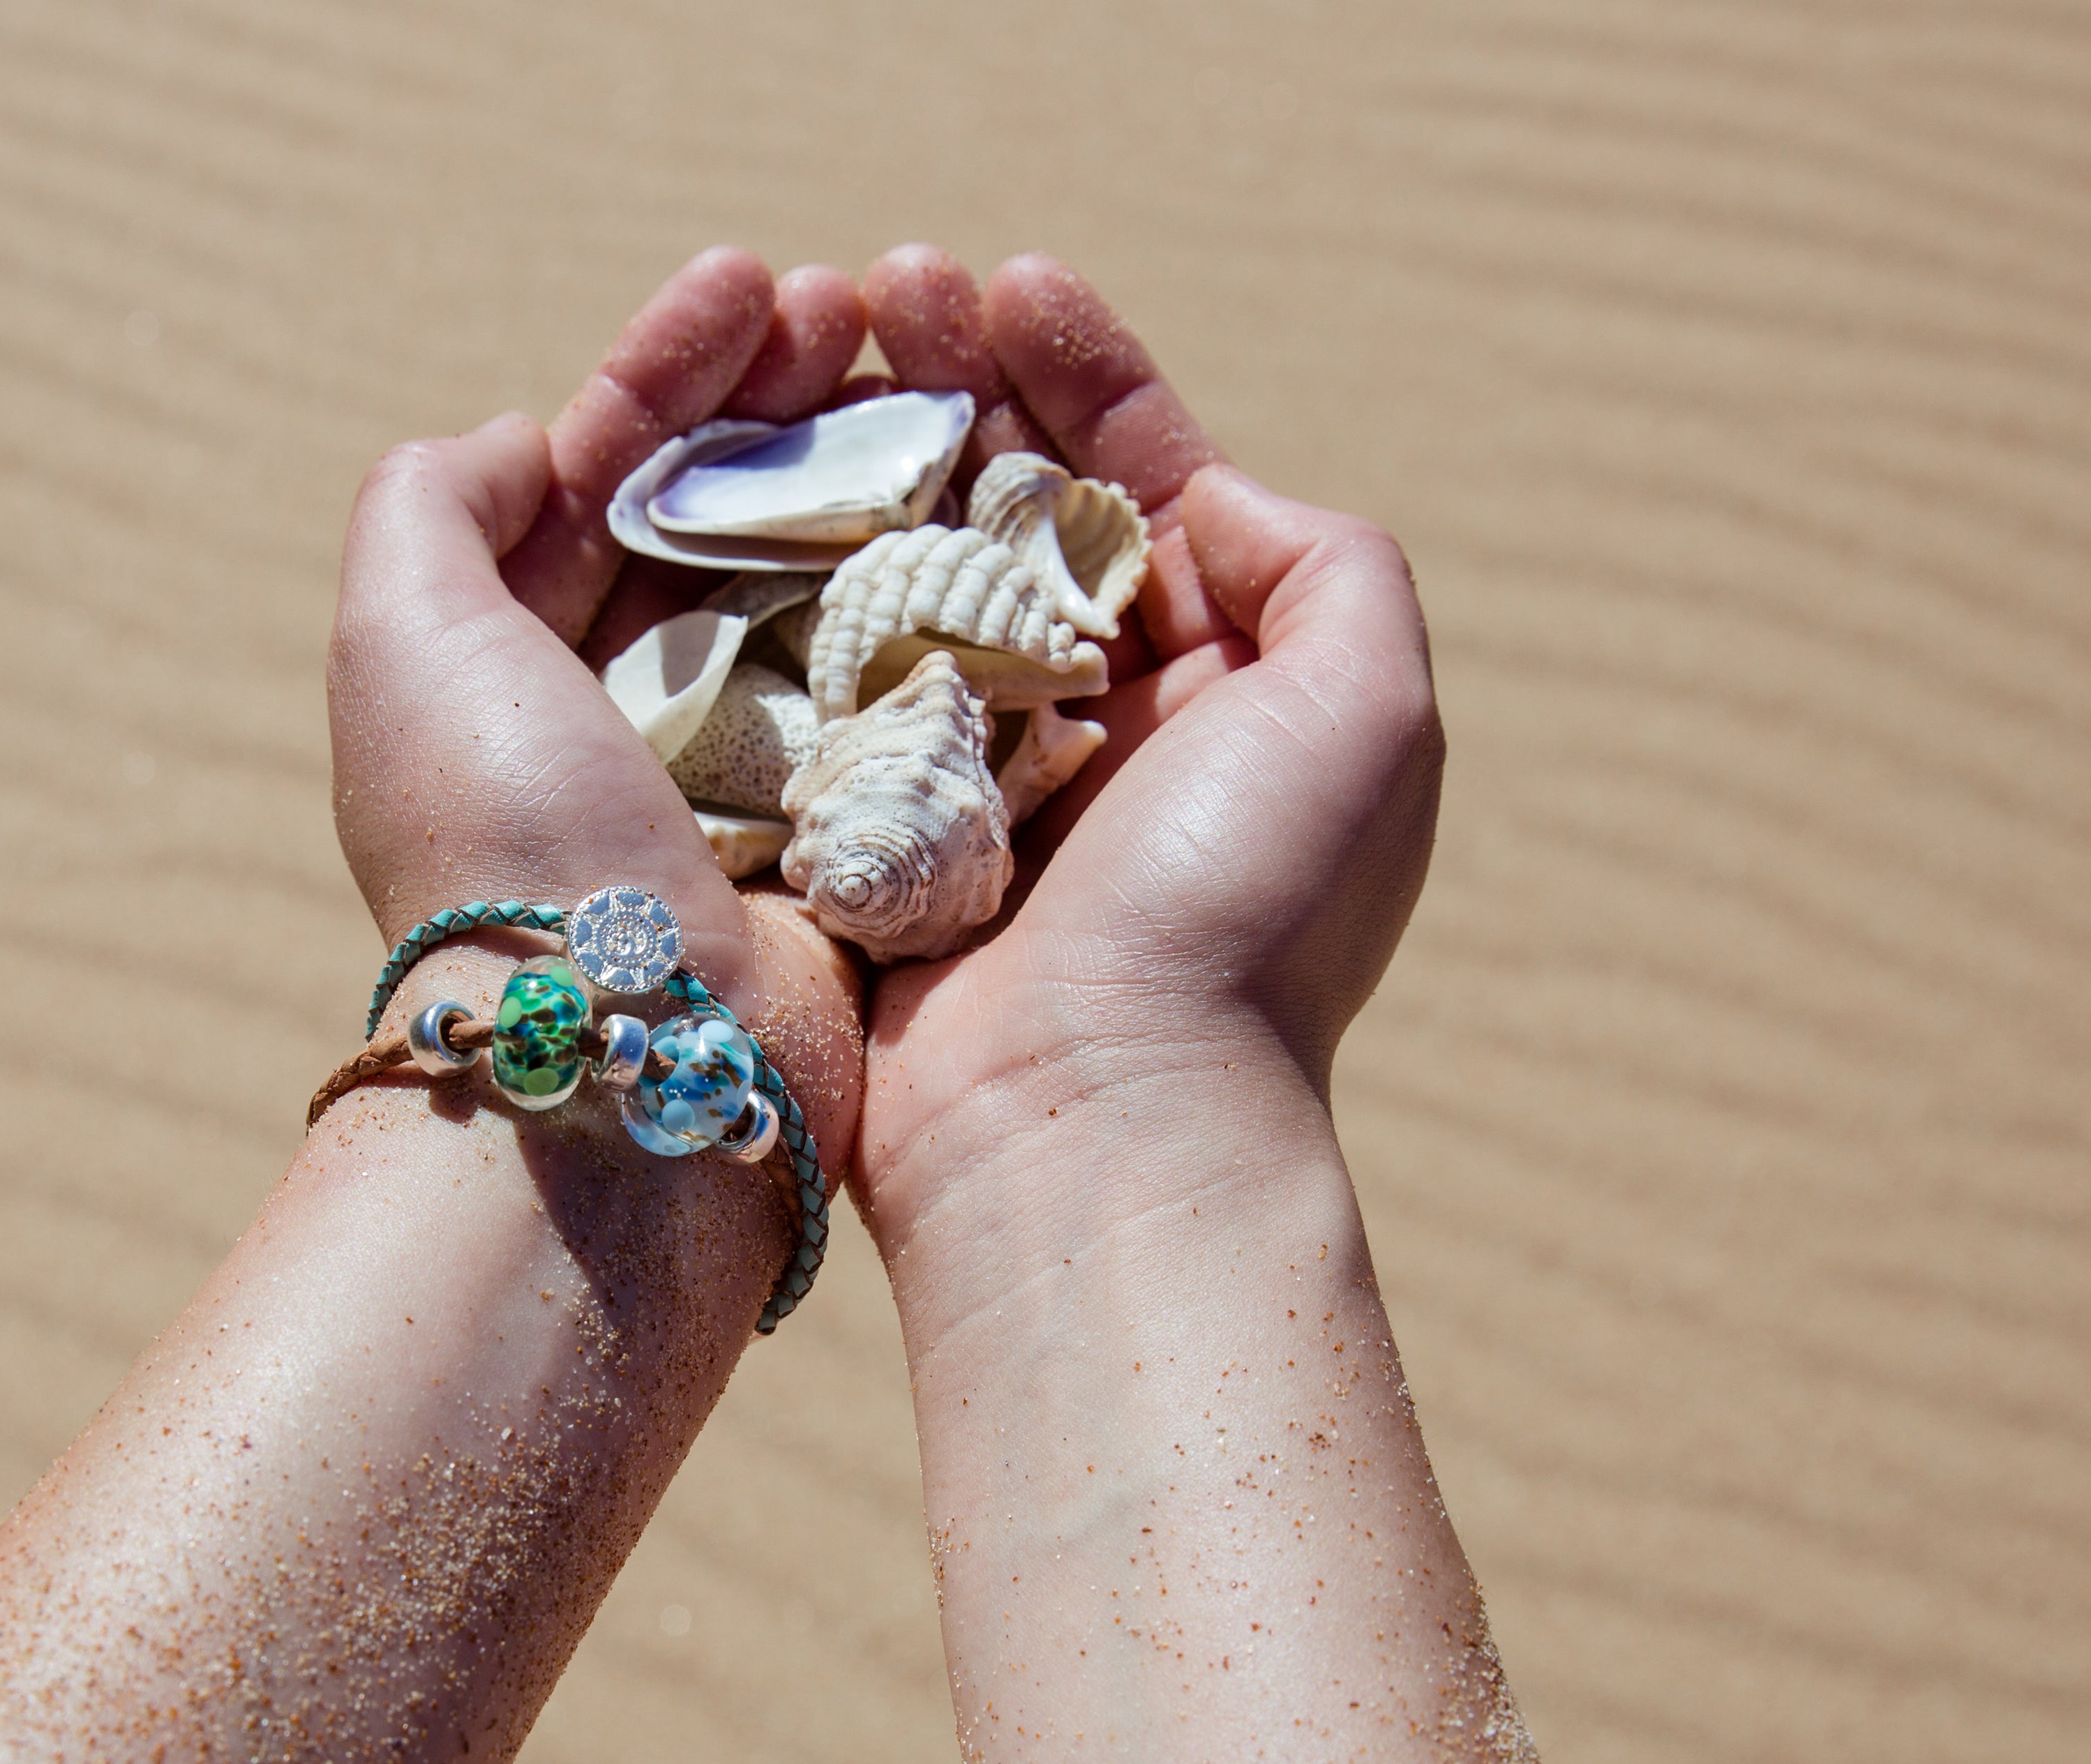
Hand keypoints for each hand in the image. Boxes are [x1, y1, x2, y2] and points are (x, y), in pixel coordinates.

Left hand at [326, 246, 871, 1237]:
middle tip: (869, 304)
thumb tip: (526, 440)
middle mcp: (636, 710)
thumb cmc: (506, 835)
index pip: (603, 470)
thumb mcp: (405, 637)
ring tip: (940, 364)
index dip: (673, 366)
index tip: (750, 282)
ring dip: (879, 462)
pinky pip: (909, 672)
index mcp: (522, 661)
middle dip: (790, 396)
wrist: (633, 1057)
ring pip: (828, 574)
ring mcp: (756, 768)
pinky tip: (992, 498)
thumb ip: (433, 505)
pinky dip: (946, 581)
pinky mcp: (858, 823)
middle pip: (726, 510)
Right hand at [851, 246, 1445, 1266]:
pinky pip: (822, 681)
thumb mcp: (1367, 712)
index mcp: (1220, 684)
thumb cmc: (1240, 916)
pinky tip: (749, 495)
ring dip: (861, 455)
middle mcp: (1100, 719)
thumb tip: (1206, 490)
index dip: (1085, 373)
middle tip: (876, 291)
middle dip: (954, 383)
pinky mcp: (869, 829)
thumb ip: (1325, 564)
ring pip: (909, 573)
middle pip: (1016, 507)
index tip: (1009, 283)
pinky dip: (790, 586)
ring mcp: (973, 773)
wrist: (1089, 1127)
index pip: (1147, 483)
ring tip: (800, 353)